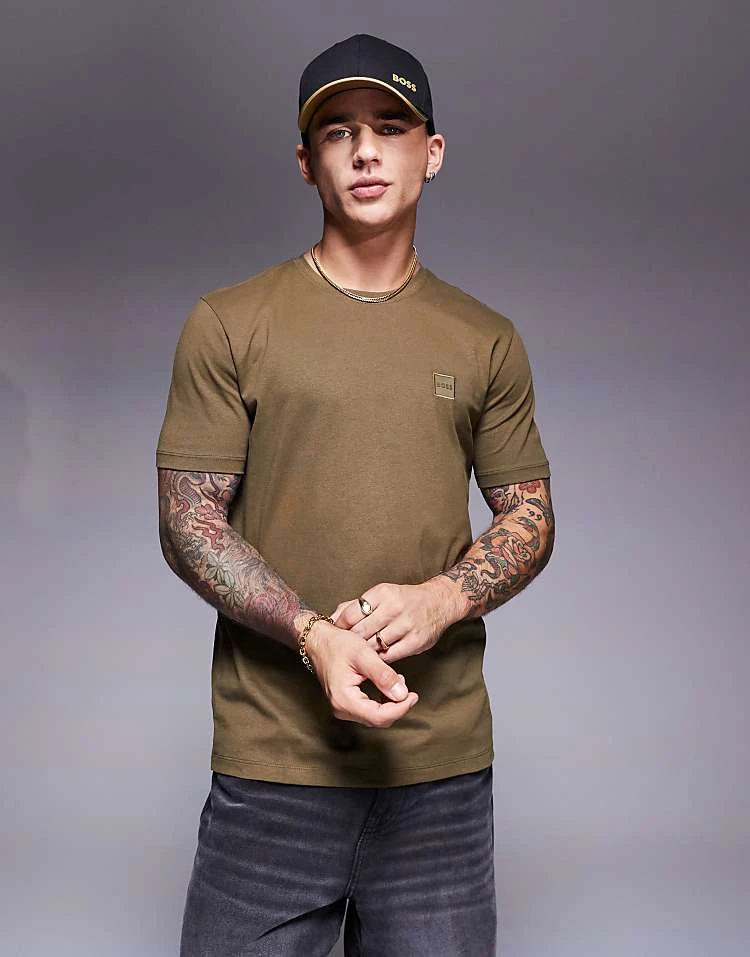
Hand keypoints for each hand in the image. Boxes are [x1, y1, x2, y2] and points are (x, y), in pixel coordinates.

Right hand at [303, 617, 418, 726]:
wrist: (318, 641)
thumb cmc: (337, 645)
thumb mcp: (363, 655)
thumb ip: (383, 675)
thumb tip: (402, 694)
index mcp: (344, 699)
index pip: (379, 716)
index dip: (400, 709)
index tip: (413, 696)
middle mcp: (341, 708)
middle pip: (378, 719)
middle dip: (397, 706)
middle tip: (410, 690)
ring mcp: (342, 707)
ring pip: (375, 716)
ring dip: (391, 703)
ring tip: (399, 683)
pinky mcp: (345, 703)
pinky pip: (369, 710)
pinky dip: (382, 701)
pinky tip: (388, 686)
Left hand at [330, 578, 461, 664]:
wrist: (439, 602)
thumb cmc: (404, 599)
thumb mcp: (381, 594)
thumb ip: (356, 605)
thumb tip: (332, 616)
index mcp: (382, 593)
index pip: (351, 614)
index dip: (340, 627)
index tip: (337, 634)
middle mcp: (394, 608)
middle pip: (361, 632)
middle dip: (351, 642)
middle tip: (345, 649)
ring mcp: (406, 625)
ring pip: (374, 645)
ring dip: (365, 652)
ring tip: (360, 655)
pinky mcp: (415, 642)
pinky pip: (390, 656)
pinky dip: (380, 659)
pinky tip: (376, 658)